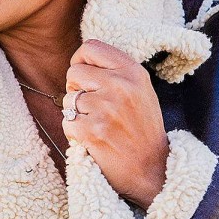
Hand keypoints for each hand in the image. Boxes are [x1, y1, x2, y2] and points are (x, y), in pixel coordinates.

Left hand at [61, 39, 169, 209]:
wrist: (153, 170)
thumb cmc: (142, 129)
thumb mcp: (139, 91)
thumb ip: (115, 72)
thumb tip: (81, 60)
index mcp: (133, 72)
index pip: (90, 47)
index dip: (81, 62)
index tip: (85, 78)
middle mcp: (120, 86)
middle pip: (73, 72)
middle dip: (76, 89)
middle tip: (93, 108)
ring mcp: (106, 109)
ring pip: (67, 99)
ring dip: (76, 114)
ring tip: (98, 125)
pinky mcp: (92, 131)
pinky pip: (66, 122)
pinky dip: (75, 133)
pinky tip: (93, 140)